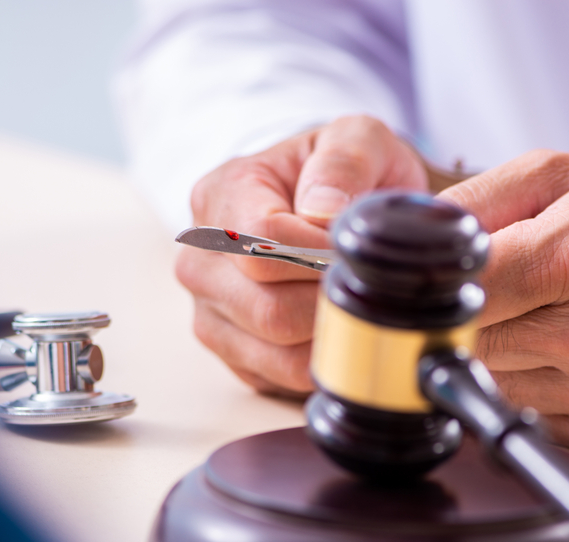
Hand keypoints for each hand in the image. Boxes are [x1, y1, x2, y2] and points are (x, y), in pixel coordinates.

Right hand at [176, 115, 427, 393]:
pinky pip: (275, 376)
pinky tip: (335, 331)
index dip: (321, 258)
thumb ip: (345, 160)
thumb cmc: (336, 173)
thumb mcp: (355, 139)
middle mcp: (201, 256)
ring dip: (327, 338)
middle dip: (329, 304)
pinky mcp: (228, 348)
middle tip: (368, 287)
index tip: (356, 252)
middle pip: (267, 309)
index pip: (264, 246)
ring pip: (272, 350)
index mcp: (223, 193)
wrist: (317, 200)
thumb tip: (323, 210)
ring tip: (357, 308)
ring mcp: (208, 307)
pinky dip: (315, 363)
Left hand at [442, 150, 568, 454]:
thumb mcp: (561, 175)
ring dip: (495, 358)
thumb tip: (405, 241)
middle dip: (460, 323)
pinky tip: (561, 353)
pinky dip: (530, 388)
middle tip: (482, 298)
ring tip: (535, 319)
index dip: (428, 292)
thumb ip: (473, 203)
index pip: (460, 294)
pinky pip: (528, 416)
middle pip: (468, 346)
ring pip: (490, 387)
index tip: (418, 290)